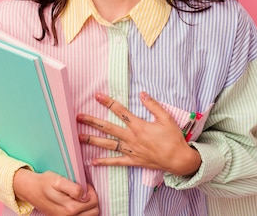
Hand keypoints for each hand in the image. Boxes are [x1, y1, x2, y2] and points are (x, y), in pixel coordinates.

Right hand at [13, 168, 98, 215]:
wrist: (30, 190)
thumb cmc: (44, 183)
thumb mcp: (57, 180)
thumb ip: (73, 188)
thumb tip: (84, 195)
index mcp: (69, 207)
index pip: (93, 201)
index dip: (90, 189)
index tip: (83, 184)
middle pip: (94, 210)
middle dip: (92, 198)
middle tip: (83, 189)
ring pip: (91, 215)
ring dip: (89, 205)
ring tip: (81, 196)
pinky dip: (84, 210)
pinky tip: (77, 202)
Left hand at [77, 92, 200, 176]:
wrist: (178, 160)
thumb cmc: (173, 138)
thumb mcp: (166, 118)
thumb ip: (153, 106)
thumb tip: (142, 94)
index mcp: (139, 126)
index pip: (120, 111)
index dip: (108, 102)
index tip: (97, 96)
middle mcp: (131, 138)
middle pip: (108, 128)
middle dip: (92, 121)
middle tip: (78, 117)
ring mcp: (130, 150)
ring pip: (108, 144)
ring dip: (92, 140)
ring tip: (79, 138)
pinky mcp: (133, 161)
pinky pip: (116, 162)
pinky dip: (104, 162)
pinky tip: (92, 162)